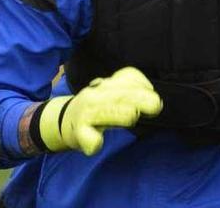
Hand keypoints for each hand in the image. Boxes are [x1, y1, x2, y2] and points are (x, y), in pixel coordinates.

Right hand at [36, 67, 161, 155]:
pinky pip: (85, 135)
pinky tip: (97, 143)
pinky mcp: (79, 132)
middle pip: (118, 94)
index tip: (154, 100)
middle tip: (156, 105)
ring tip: (132, 116)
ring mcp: (86, 113)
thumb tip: (156, 102)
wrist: (63, 120)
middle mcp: (95, 95)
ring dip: (117, 114)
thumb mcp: (112, 94)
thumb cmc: (96, 108)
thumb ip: (133, 93)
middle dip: (137, 98)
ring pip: (103, 112)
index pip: (126, 77)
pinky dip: (91, 140)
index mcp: (107, 85)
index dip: (142, 86)